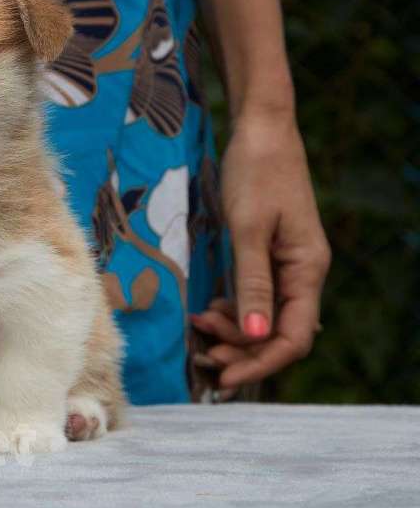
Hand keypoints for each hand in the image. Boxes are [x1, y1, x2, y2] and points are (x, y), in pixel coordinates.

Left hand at [191, 115, 330, 388]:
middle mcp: (303, 273)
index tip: (222, 376)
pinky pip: (257, 298)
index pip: (293, 338)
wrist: (260, 131)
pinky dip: (234, 310)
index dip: (260, 362)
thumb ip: (252, 282)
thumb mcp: (248, 228)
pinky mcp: (270, 255)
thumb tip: (256, 335)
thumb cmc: (256, 172)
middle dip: (242, 350)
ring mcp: (288, 265)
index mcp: (307, 270)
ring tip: (200, 330)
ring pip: (266, 318)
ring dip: (236, 332)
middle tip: (202, 354)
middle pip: (280, 334)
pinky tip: (209, 310)